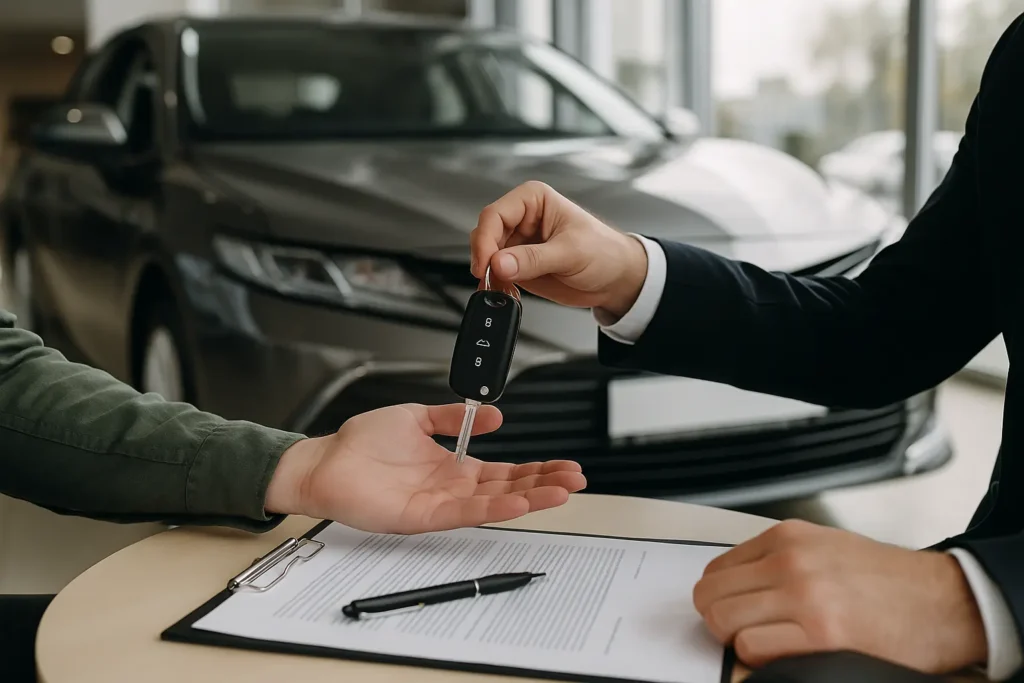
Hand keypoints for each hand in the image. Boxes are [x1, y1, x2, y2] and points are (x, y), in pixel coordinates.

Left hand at [265, 403, 586, 533]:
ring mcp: (440, 504)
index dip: (537, 469)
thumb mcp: (416, 417)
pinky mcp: (422, 516)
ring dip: (529, 498)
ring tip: (562, 493)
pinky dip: (493, 508)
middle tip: (577, 480)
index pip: (505, 470)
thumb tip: (493, 414)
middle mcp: (452, 487)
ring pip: (494, 503)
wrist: (325, 460)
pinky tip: (517, 502)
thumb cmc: (362, 442)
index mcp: (453, 465)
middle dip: (545, 484)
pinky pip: (463, 513)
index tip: (566, 465)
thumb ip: (453, 418)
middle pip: (509, 487)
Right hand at [470, 181, 648, 320]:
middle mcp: (522, 219)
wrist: (616, 279)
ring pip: (487, 255)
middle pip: (485, 234)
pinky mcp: (518, 265)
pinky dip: (496, 285)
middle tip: (491, 278)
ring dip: (489, 274)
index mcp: (534, 200)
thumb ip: (533, 259)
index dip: (485, 239)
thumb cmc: (604, 252)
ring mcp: (518, 243)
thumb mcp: (570, 252)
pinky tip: (506, 291)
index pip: (495, 214)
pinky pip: (495, 273)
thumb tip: (500, 263)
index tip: (487, 263)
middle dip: (485, 258)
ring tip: (500, 287)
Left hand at [692, 520, 986, 674]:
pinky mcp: (821, 635)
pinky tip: (785, 652)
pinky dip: (759, 656)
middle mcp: (790, 562)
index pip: (716, 569)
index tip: (736, 609)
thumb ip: (776, 560)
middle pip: (711, 595)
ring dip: (737, 638)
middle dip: (720, 618)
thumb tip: (734, 585)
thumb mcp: (824, 546)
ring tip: (767, 641)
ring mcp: (804, 597)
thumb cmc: (887, 579)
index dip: (721, 596)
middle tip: (745, 629)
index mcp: (787, 537)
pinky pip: (753, 648)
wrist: (944, 600)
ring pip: (723, 622)